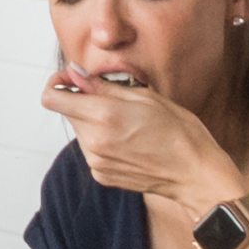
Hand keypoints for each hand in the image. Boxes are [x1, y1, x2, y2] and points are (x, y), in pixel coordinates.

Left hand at [49, 73, 248, 235]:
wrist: (195, 173)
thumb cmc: (180, 132)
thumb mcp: (145, 97)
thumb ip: (103, 86)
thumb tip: (75, 73)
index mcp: (103, 115)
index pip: (52, 98)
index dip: (57, 84)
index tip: (72, 79)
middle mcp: (94, 141)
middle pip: (67, 112)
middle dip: (83, 101)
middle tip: (114, 100)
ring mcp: (96, 162)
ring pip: (80, 131)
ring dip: (94, 121)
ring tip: (127, 123)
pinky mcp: (101, 175)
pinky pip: (91, 150)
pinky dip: (103, 141)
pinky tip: (129, 141)